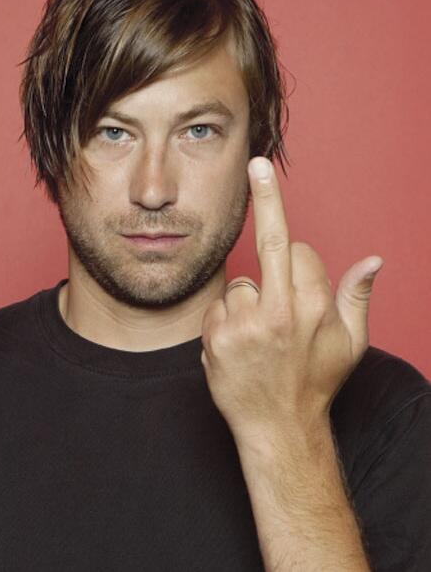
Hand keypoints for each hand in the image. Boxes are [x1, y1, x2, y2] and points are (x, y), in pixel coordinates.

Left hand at [200, 156, 383, 446]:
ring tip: (259, 337)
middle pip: (271, 239)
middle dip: (267, 197)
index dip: (295, 259)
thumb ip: (357, 298)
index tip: (291, 253)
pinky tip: (238, 346)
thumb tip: (373, 260)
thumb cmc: (315, 382)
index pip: (298, 249)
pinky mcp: (216, 337)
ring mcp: (245, 323)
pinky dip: (226, 320)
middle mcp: (281, 309)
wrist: (277, 427)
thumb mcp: (350, 344)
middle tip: (257, 163)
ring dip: (247, 300)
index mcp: (315, 305)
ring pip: (239, 283)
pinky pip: (218, 307)